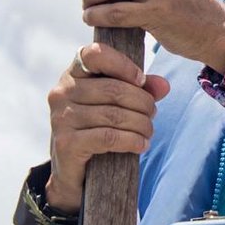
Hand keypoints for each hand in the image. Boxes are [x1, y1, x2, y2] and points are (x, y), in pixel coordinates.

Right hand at [45, 43, 168, 212]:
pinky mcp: (66, 143)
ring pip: (114, 115)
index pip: (95, 53)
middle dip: (143, 102)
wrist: (75, 171)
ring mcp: (61, 117)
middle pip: (114, 89)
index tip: (141, 80)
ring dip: (141, 124)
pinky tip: (142, 144)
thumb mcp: (120, 102)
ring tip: (149, 131)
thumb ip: (141, 88)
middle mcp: (62, 91)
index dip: (123, 64)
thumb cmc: (100, 126)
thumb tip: (164, 86)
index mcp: (74, 73)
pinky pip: (108, 137)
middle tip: (153, 113)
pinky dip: (132, 141)